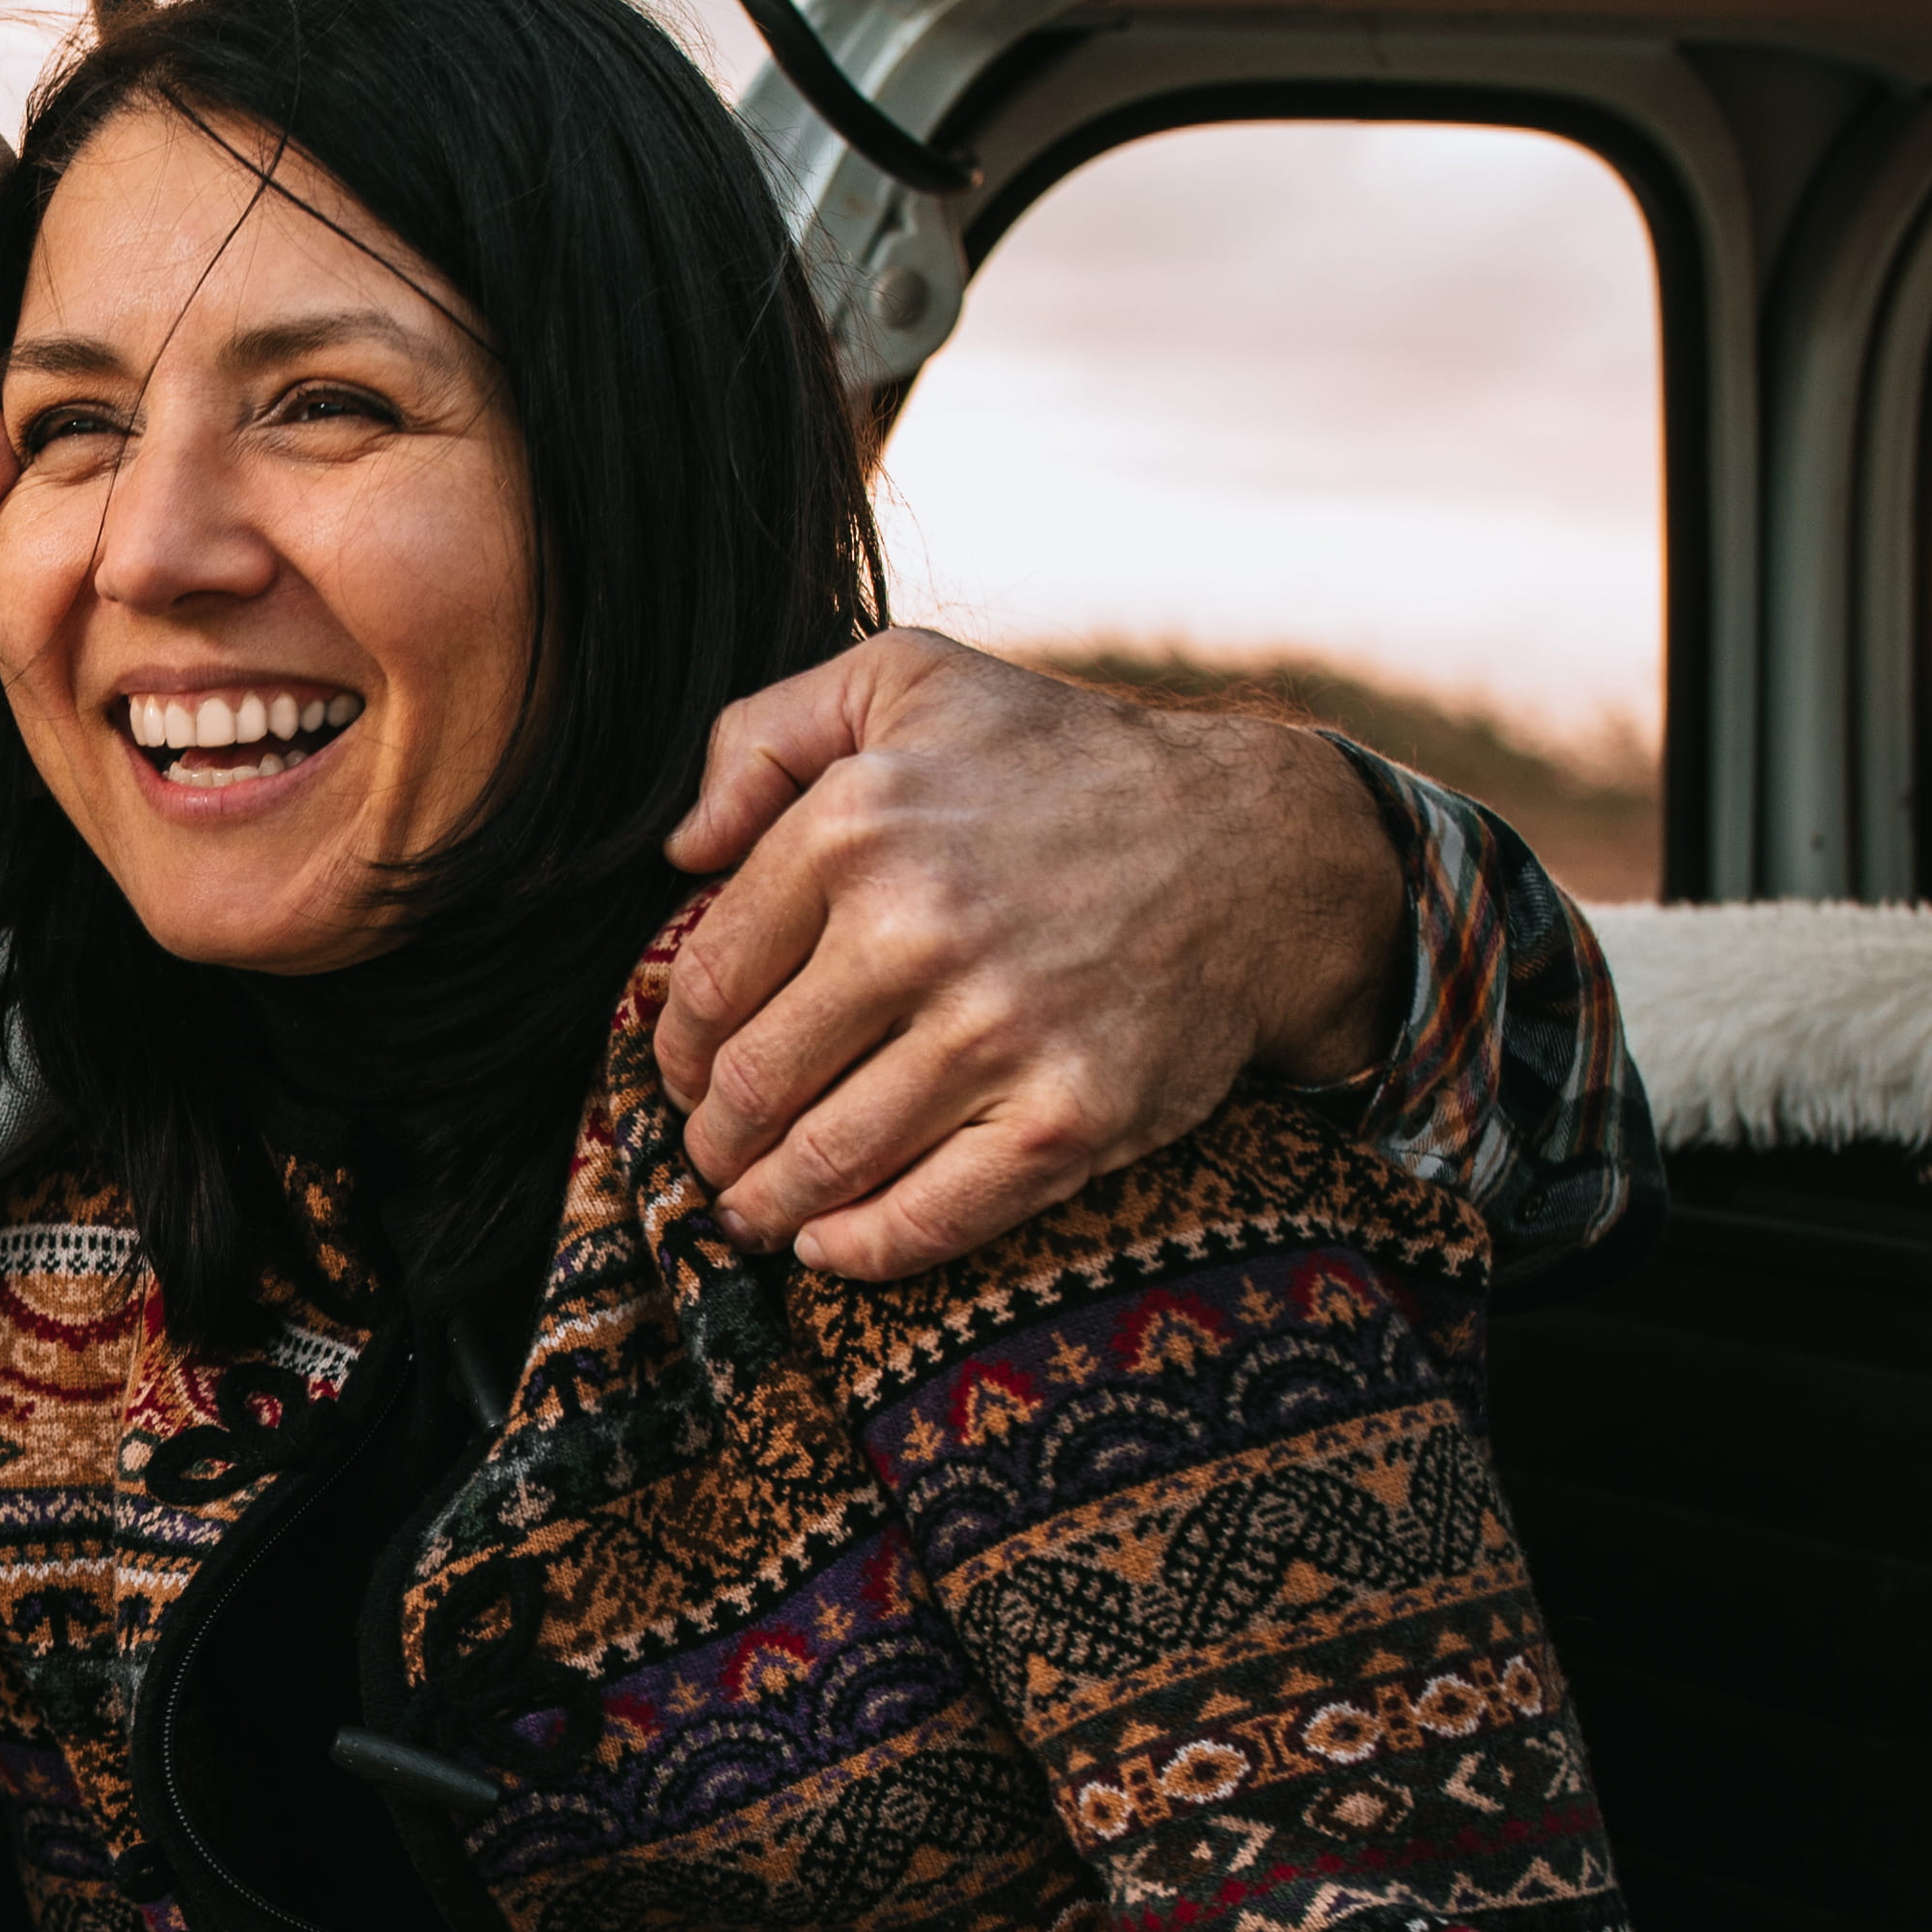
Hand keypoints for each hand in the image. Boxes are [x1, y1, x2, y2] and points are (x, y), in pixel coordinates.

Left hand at [649, 630, 1405, 1281]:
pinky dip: (858, 1249)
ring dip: (766, 1204)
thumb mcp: (911, 682)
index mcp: (856, 826)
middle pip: (754, 1084)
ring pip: (824, 1161)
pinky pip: (928, 1217)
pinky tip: (826, 1246)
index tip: (687, 1072)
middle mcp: (918, 930)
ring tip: (754, 1208)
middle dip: (713, 1137)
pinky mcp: (1070, 1118)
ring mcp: (998, 1033)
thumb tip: (681, 851)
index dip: (677, 1047)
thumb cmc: (1063, 764)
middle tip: (714, 1150)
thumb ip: (767, 733)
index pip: (712, 982)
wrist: (1254, 849)